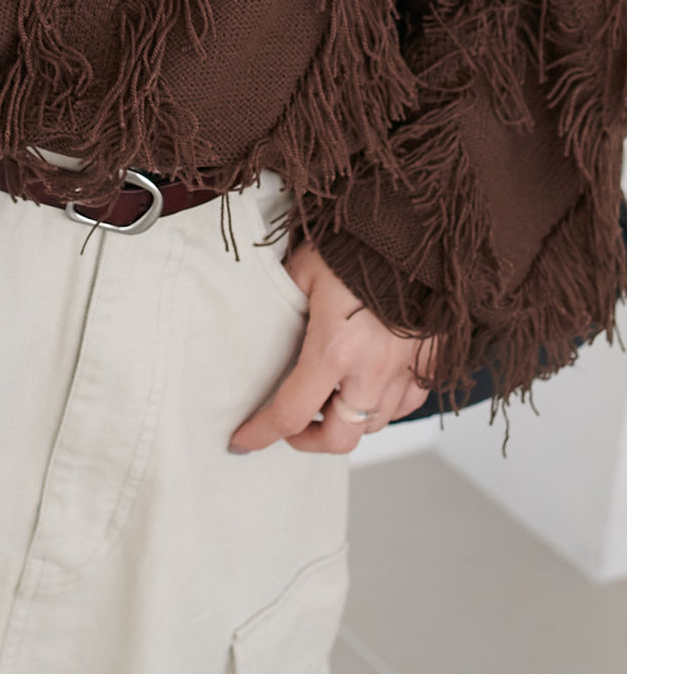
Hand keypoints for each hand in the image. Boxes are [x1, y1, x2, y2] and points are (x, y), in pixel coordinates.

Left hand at [229, 239, 435, 455]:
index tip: (242, 440)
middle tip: (292, 425)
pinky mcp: (431, 364)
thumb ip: (284, 300)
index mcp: (335, 350)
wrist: (420, 232)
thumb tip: (269, 315)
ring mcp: (407, 371)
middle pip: (339, 439)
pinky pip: (405, 404)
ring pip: (374, 425)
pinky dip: (382, 406)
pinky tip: (366, 385)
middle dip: (309, 440)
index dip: (261, 433)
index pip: (291, 414)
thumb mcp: (304, 269)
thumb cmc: (361, 245)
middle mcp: (373, 371)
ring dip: (346, 421)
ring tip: (328, 397)